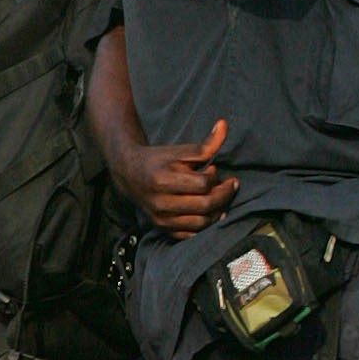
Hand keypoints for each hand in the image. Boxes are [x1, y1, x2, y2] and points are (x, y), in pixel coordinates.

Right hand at [115, 120, 238, 236]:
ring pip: (201, 223)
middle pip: (205, 206)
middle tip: (228, 185)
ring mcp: (161, 219)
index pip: (202, 185)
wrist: (130, 175)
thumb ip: (206, 144)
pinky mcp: (162, 229)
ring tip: (220, 197)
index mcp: (163, 180)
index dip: (214, 177)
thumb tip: (224, 125)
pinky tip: (211, 211)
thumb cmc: (159, 160)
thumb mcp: (181, 150)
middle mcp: (160, 203)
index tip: (215, 170)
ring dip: (218, 211)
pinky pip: (192, 234)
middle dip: (224, 195)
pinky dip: (206, 225)